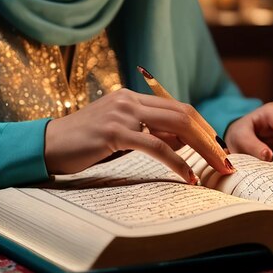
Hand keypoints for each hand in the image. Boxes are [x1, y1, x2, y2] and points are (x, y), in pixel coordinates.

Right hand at [44, 88, 232, 182]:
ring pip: (175, 126)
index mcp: (131, 97)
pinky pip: (155, 145)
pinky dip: (177, 162)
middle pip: (183, 114)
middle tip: (226, 159)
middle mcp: (130, 99)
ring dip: (202, 149)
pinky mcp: (114, 131)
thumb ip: (146, 131)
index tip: (217, 147)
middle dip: (209, 137)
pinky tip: (188, 176)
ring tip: (217, 168)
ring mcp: (122, 113)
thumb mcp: (118, 133)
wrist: (45, 144)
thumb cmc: (81, 142)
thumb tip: (181, 142)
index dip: (201, 126)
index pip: (177, 107)